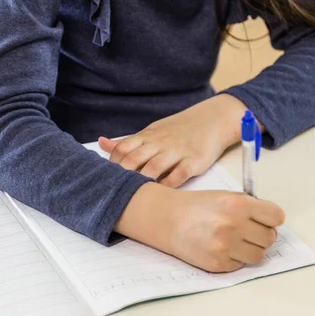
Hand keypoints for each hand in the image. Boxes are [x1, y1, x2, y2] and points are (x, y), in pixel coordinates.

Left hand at [98, 94, 247, 187]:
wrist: (213, 120)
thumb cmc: (178, 130)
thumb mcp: (151, 131)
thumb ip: (127, 141)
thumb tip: (100, 142)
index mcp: (148, 136)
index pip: (123, 149)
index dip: (113, 165)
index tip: (107, 180)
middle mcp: (161, 143)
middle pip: (135, 159)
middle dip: (123, 175)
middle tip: (115, 192)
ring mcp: (178, 151)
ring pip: (155, 167)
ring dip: (143, 181)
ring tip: (135, 195)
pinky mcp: (195, 161)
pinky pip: (179, 175)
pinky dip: (168, 185)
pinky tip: (161, 194)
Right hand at [115, 183, 284, 272]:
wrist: (166, 219)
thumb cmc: (196, 206)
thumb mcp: (225, 196)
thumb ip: (250, 207)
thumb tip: (271, 222)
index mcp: (239, 204)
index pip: (276, 217)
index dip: (271, 219)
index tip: (265, 220)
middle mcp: (234, 225)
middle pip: (269, 238)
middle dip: (260, 235)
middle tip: (246, 231)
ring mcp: (225, 246)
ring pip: (258, 255)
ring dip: (249, 250)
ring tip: (234, 241)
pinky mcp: (217, 263)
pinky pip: (240, 265)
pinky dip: (234, 258)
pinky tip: (220, 248)